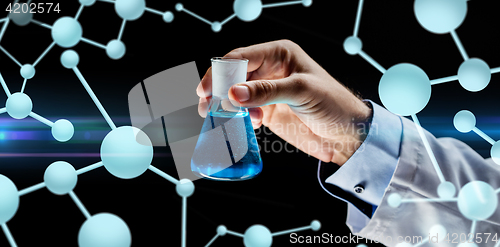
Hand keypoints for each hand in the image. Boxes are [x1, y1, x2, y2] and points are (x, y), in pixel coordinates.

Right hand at [197, 40, 371, 165]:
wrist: (348, 134)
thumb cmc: (334, 103)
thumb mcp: (302, 91)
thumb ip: (267, 91)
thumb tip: (233, 93)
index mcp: (278, 54)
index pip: (241, 57)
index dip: (220, 72)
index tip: (207, 90)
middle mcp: (269, 69)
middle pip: (232, 75)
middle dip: (218, 89)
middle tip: (208, 106)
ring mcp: (266, 91)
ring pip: (234, 94)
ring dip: (227, 106)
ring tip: (225, 118)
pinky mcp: (267, 111)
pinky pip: (243, 112)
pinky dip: (238, 118)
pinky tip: (248, 124)